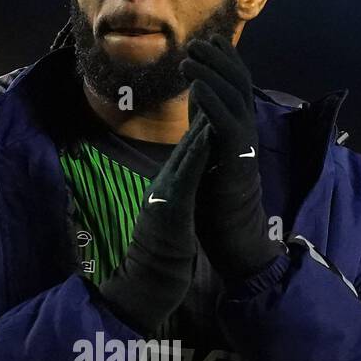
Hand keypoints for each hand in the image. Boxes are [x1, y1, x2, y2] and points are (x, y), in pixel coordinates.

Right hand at [93, 110, 211, 336]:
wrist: (146, 283)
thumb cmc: (159, 256)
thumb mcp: (170, 218)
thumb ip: (175, 197)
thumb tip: (181, 183)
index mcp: (169, 186)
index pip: (189, 148)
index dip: (201, 118)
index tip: (214, 91)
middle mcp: (166, 183)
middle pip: (188, 140)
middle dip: (202, 108)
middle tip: (212, 76)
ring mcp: (167, 193)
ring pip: (187, 150)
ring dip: (200, 119)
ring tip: (212, 91)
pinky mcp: (172, 207)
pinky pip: (188, 174)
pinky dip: (198, 152)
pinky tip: (208, 133)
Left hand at [179, 34, 282, 281]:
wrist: (230, 229)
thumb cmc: (216, 192)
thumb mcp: (208, 142)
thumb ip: (205, 117)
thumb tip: (198, 90)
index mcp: (239, 123)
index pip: (235, 81)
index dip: (224, 58)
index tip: (207, 38)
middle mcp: (246, 126)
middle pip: (238, 81)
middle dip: (218, 58)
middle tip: (197, 41)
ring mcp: (244, 140)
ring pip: (233, 96)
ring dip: (210, 73)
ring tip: (188, 58)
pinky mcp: (237, 156)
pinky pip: (226, 122)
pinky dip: (211, 101)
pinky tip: (196, 87)